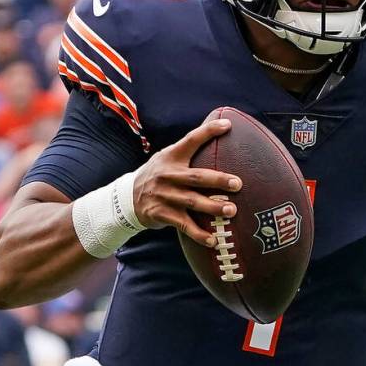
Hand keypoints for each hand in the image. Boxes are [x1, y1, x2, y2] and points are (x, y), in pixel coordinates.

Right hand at [132, 118, 241, 247]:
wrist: (127, 198)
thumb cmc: (158, 175)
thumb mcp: (168, 157)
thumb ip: (189, 149)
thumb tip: (220, 131)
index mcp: (172, 157)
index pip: (191, 140)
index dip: (209, 131)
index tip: (228, 125)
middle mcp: (168, 175)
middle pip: (196, 177)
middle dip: (218, 180)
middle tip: (238, 184)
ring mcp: (164, 195)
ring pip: (192, 202)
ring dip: (212, 207)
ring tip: (231, 211)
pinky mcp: (161, 214)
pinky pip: (184, 225)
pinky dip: (199, 234)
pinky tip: (213, 240)